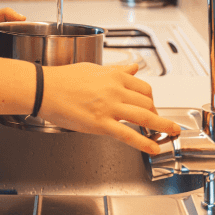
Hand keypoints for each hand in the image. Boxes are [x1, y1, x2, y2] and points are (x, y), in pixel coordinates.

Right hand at [39, 62, 181, 154]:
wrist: (43, 88)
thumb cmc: (62, 78)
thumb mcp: (92, 68)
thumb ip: (115, 69)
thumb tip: (132, 67)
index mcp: (113, 75)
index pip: (143, 87)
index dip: (151, 99)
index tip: (151, 105)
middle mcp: (115, 90)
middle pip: (147, 102)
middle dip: (156, 113)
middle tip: (158, 122)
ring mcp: (109, 107)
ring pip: (145, 117)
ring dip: (162, 126)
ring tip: (171, 133)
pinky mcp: (100, 124)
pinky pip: (128, 134)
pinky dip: (144, 142)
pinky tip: (153, 147)